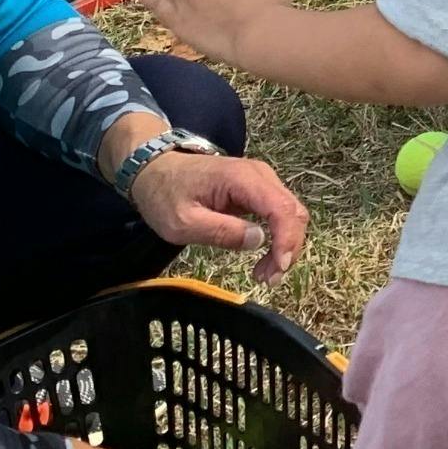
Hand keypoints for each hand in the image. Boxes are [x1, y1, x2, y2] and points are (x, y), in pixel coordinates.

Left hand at [128, 147, 309, 283]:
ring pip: (291, 213)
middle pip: (293, 211)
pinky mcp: (258, 190)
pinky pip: (280, 213)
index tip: (277, 269)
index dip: (287, 240)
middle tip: (269, 279)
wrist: (154, 169)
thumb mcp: (182, 222)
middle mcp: (260, 176)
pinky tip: (265, 255)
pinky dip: (279, 237)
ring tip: (264, 272)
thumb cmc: (165, 195)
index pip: (281, 209)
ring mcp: (262, 181)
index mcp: (242, 179)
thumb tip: (258, 241)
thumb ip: (220, 231)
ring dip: (285, 245)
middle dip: (289, 248)